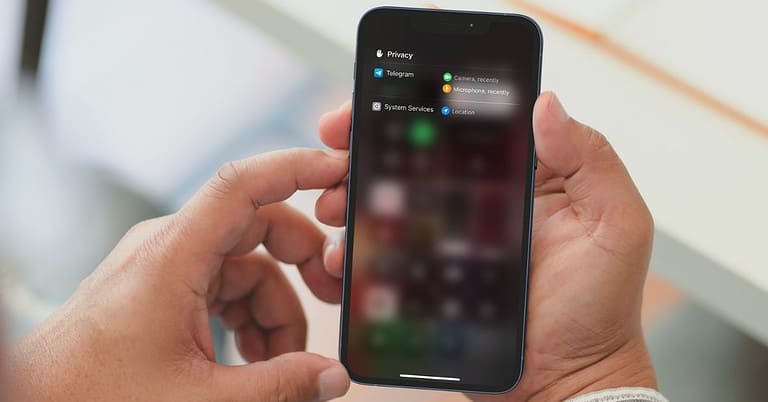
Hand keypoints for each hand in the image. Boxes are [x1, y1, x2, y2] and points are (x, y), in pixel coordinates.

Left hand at [8, 149, 351, 400]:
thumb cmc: (94, 396)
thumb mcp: (200, 398)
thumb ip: (277, 385)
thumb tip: (332, 378)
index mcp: (172, 256)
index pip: (241, 185)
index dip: (296, 168)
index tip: (338, 173)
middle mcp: (169, 248)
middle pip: (257, 228)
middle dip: (303, 262)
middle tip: (332, 294)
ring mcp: (165, 268)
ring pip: (246, 267)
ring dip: (276, 309)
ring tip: (283, 362)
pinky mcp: (163, 289)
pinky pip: (224, 287)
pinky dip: (249, 318)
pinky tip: (255, 359)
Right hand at [315, 93, 656, 399]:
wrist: (566, 381)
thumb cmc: (598, 307)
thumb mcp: (616, 225)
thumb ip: (592, 160)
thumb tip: (547, 105)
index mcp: (518, 177)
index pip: (461, 126)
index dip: (417, 107)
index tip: (375, 101)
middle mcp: (478, 201)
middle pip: (413, 159)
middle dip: (366, 147)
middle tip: (337, 152)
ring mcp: (448, 239)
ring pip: (390, 202)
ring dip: (352, 193)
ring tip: (335, 202)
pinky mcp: (428, 275)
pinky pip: (386, 253)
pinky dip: (357, 247)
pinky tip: (342, 251)